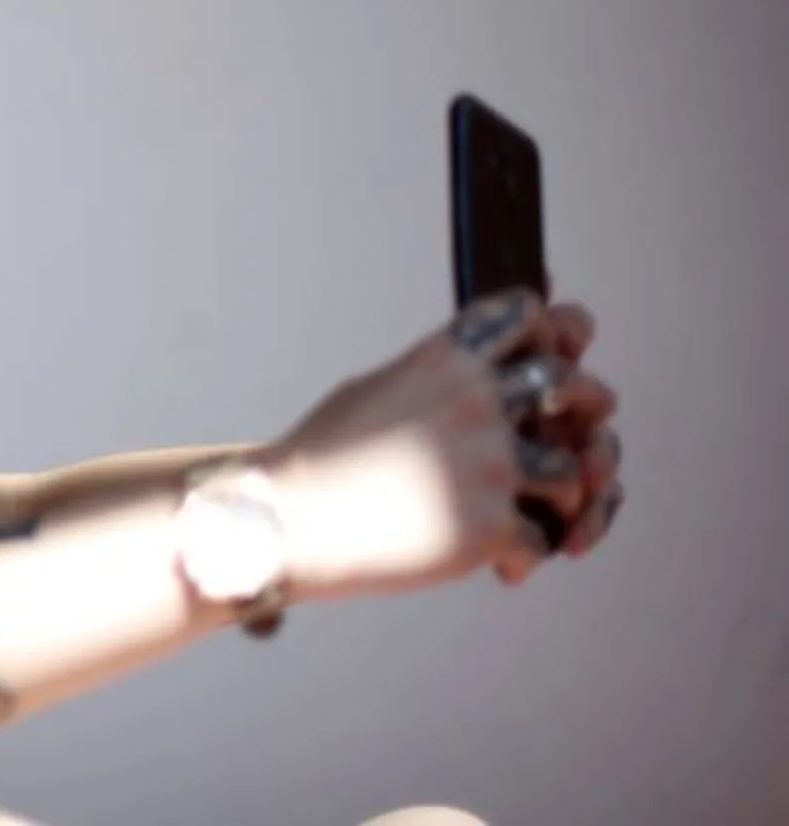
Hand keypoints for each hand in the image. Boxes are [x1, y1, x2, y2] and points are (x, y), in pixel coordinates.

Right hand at [253, 288, 621, 604]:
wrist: (288, 519)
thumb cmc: (325, 455)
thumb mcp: (379, 388)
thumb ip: (439, 374)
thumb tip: (481, 357)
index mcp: (445, 359)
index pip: (526, 314)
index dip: (551, 327)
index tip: (552, 347)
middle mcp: (474, 401)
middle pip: (570, 382)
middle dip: (586, 402)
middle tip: (583, 422)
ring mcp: (488, 463)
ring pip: (573, 468)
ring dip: (564, 490)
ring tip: (541, 506)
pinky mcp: (490, 524)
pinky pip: (542, 539)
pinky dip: (524, 555)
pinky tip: (501, 562)